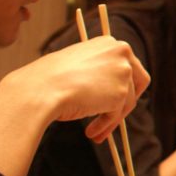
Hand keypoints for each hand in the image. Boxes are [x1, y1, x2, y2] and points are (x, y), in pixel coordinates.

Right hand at [7, 36, 150, 142]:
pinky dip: (105, 125)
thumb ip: (98, 71)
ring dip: (111, 119)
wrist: (38, 91)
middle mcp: (122, 52)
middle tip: (112, 118)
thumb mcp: (76, 66)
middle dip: (124, 103)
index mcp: (109, 43)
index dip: (123, 85)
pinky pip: (116, 115)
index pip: (128, 64)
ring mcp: (123, 71)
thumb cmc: (48, 80)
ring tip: (94, 132)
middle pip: (137, 82)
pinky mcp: (121, 93)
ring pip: (126, 102)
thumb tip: (109, 90)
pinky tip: (91, 133)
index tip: (114, 100)